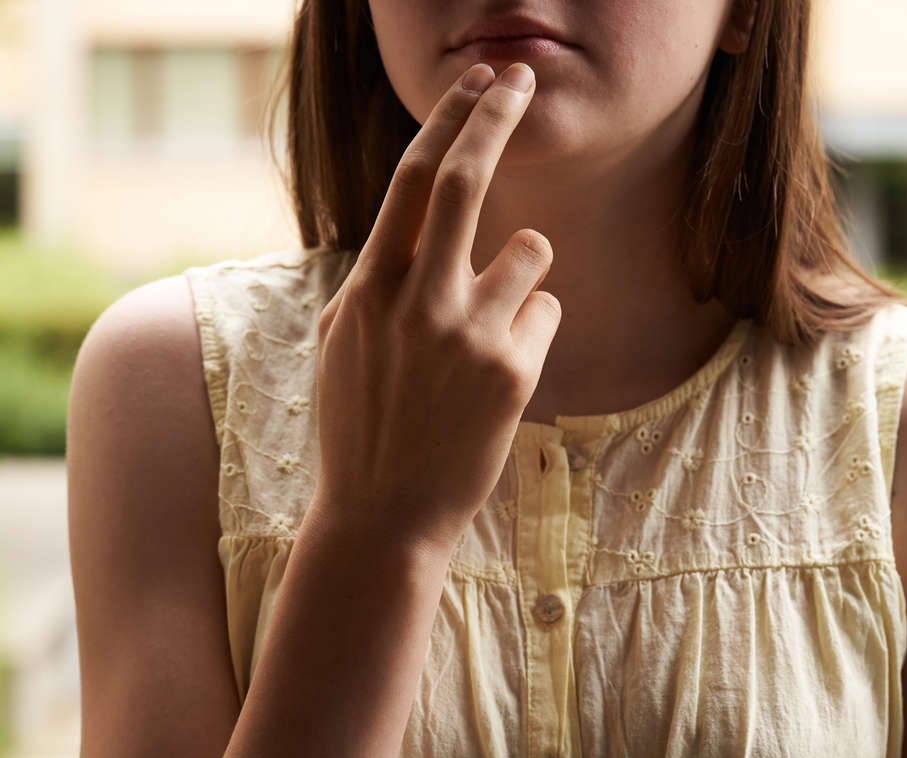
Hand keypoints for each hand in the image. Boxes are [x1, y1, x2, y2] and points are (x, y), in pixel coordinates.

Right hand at [309, 62, 558, 558]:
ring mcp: (467, 334)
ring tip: (491, 327)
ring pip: (531, 248)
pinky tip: (502, 373)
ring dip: (522, 270)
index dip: (451, 118)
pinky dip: (534, 326)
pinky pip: (547, 309)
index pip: (412, 177)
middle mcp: (416, 299)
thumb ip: (372, 282)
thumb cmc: (363, 424)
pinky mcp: (513, 371)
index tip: (477, 80)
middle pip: (466, 178)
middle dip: (494, 114)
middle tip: (518, 76)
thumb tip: (404, 237)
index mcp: (369, 286)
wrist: (384, 514)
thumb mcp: (342, 342)